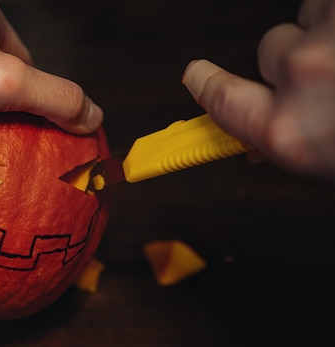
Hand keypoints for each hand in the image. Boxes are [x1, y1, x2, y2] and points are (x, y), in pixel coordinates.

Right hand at [182, 0, 334, 182]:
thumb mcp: (325, 159)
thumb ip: (290, 139)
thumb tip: (260, 137)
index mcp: (290, 131)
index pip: (222, 99)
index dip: (208, 83)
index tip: (197, 75)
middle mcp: (305, 77)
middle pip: (273, 48)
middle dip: (295, 57)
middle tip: (330, 73)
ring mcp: (331, 35)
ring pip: (311, 17)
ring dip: (328, 32)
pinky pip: (330, 3)